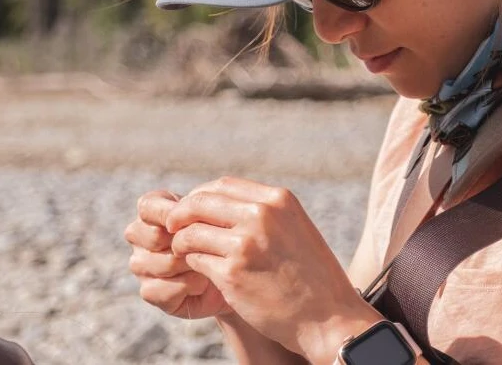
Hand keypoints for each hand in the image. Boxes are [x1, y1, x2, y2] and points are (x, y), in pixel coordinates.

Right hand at [124, 189, 231, 318]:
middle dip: (186, 242)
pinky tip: (201, 282)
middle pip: (155, 236)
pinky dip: (188, 286)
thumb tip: (185, 209)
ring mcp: (141, 264)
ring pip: (163, 263)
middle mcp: (139, 236)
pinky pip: (163, 288)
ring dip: (192, 264)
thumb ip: (194, 209)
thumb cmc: (218, 235)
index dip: (170, 213)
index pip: (148, 207)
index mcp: (151, 211)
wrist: (229, 268)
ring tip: (209, 261)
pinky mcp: (149, 290)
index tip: (194, 220)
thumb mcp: (209, 216)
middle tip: (208, 244)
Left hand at [167, 176, 379, 359]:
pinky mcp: (232, 275)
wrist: (328, 316)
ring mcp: (246, 244)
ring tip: (185, 253)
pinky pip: (196, 261)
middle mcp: (261, 215)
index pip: (222, 185)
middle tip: (173, 228)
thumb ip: (264, 211)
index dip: (200, 195)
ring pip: (192, 232)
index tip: (191, 209)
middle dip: (181, 214)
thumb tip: (223, 202)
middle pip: (201, 202)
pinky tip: (199, 274)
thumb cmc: (310, 274)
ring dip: (182, 243)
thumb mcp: (294, 226)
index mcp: (277, 199)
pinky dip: (192, 266)